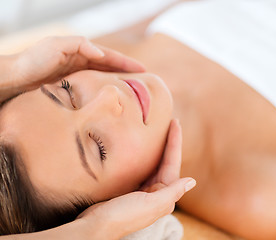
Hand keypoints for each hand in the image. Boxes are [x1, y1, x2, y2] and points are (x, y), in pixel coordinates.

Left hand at [5, 35, 144, 91]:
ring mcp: (78, 76)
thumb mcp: (56, 45)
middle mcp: (82, 63)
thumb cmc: (33, 61)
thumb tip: (102, 54)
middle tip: (144, 82)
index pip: (110, 57)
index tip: (143, 70)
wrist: (15, 79)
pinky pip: (94, 89)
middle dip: (127, 73)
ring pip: (104, 78)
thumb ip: (79, 45)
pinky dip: (105, 91)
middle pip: (111, 67)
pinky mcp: (73, 88)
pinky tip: (111, 99)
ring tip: (133, 91)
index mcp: (82, 51)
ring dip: (118, 82)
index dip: (127, 63)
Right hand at [78, 120, 195, 239]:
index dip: (175, 142)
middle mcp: (156, 192)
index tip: (175, 123)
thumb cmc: (123, 216)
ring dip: (158, 148)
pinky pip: (141, 168)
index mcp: (164, 195)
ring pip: (154, 164)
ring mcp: (143, 190)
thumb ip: (172, 192)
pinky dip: (144, 156)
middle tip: (172, 122)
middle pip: (166, 161)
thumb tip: (192, 181)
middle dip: (169, 142)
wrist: (96, 226)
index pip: (172, 163)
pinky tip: (142, 147)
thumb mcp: (150, 204)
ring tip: (161, 130)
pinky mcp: (130, 189)